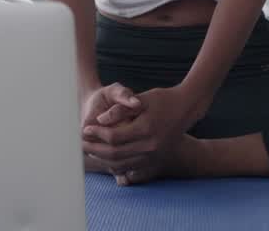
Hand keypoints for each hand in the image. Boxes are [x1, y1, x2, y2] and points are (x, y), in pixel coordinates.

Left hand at [81, 86, 203, 180]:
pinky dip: (117, 166)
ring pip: (122, 164)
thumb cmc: (162, 99)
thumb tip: (99, 120)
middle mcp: (151, 145)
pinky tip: (106, 159)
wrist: (187, 108)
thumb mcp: (141, 99)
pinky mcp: (156, 160)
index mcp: (146, 129)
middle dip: (95, 149)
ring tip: (90, 152)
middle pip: (115, 153)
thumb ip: (119, 110)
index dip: (96, 134)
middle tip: (82, 143)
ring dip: (103, 160)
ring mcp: (154, 155)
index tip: (86, 129)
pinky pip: (132, 168)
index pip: (113, 137)